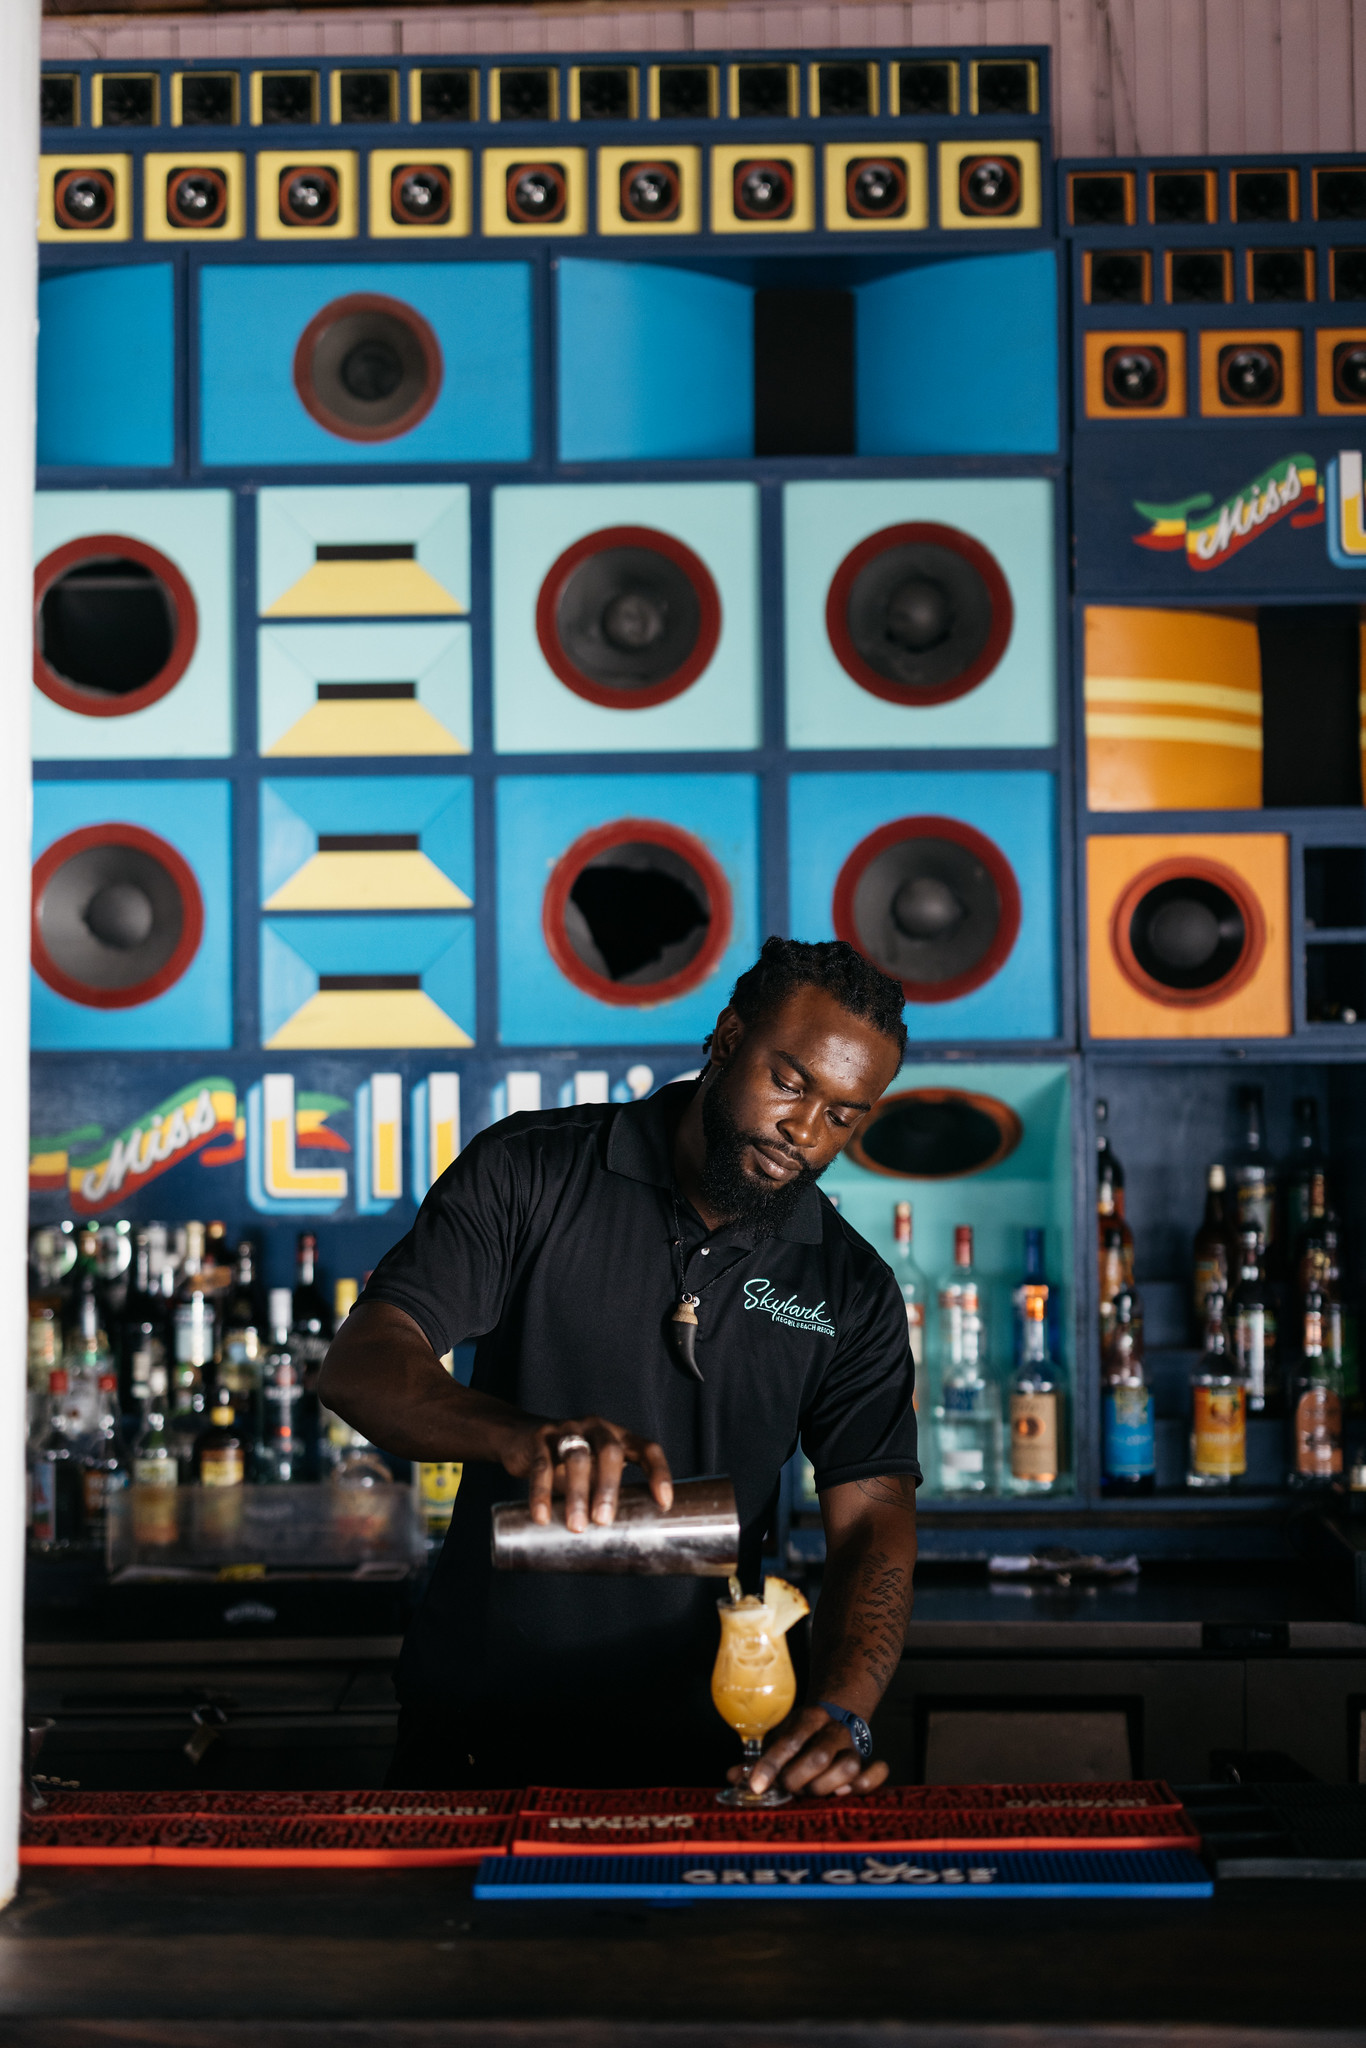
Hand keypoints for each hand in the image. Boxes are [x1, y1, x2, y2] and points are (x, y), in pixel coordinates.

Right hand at [503, 1414, 672, 1532]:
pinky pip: (541, 1465)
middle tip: (604, 1521)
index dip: (659, 1472)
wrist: (520, 1436)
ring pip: (576, 1457)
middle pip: (610, 1452)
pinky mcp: (539, 1437)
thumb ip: (604, 1493)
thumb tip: (619, 1540)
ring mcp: (568, 1428)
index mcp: (617, 1436)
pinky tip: (542, 1517)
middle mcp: (596, 1427)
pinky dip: (541, 1493)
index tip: (663, 1503)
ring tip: (577, 1526)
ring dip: (578, 1493)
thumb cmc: (566, 1462)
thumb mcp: (592, 1471)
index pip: (647, 1448)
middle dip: (609, 1488)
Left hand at [733, 1704, 889, 1799]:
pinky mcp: (868, 1759)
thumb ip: (759, 1757)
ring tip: (813, 1791)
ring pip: (848, 1766)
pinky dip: (868, 1782)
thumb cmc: (803, 1733)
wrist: (838, 1711)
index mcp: (809, 1717)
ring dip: (826, 1786)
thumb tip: (733, 1777)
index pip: (789, 1741)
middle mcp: (833, 1729)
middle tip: (788, 1788)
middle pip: (818, 1757)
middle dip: (797, 1780)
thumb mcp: (780, 1735)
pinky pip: (877, 1771)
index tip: (756, 1786)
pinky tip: (847, 1791)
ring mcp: (853, 1745)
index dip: (771, 1765)